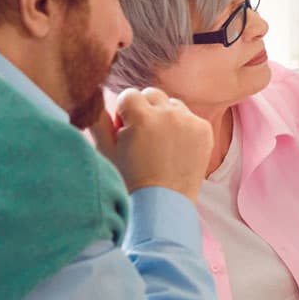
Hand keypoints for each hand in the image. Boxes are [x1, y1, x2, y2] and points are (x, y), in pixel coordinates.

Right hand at [90, 87, 213, 199]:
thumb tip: (94, 95)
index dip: (124, 112)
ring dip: (164, 117)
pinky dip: (183, 128)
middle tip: (142, 136)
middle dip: (144, 110)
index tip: (125, 130)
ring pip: (172, 104)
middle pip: (152, 95)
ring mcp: (189, 121)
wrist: (163, 204)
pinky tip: (176, 149)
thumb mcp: (106, 151)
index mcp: (141, 116)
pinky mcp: (204, 130)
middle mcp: (167, 114)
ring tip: (160, 144)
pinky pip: (190, 117)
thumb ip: (99, 119)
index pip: (129, 94)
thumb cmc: (129, 180)